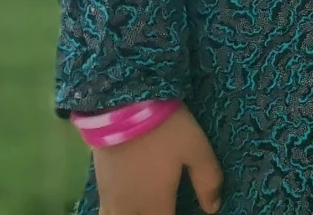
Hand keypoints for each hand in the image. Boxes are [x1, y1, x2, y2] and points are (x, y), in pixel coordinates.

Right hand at [93, 106, 223, 214]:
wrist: (122, 108)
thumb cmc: (165, 129)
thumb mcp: (197, 149)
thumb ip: (207, 180)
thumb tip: (213, 208)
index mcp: (156, 205)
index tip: (188, 212)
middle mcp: (131, 209)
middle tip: (168, 207)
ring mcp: (112, 200)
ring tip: (150, 208)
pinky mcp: (100, 187)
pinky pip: (104, 214)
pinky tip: (127, 207)